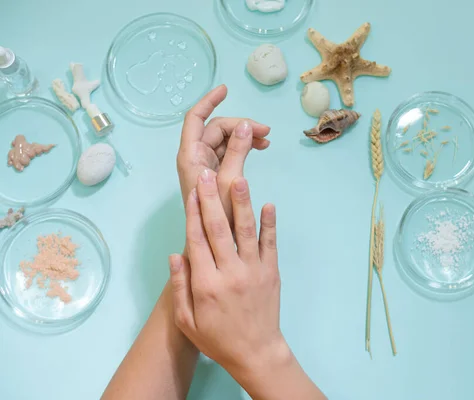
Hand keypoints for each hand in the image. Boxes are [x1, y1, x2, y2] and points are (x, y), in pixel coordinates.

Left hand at [177, 84, 270, 220]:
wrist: (211, 243)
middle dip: (240, 125)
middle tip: (266, 132)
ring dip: (244, 136)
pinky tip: (258, 148)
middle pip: (215, 128)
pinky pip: (228, 151)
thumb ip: (237, 150)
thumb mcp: (229, 180)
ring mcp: (204, 165)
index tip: (226, 90)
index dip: (209, 100)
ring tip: (266, 141)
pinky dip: (242, 147)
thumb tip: (247, 126)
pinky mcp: (214, 173)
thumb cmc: (216, 216)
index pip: (196, 117)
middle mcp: (194, 156)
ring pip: (223, 139)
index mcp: (190, 155)